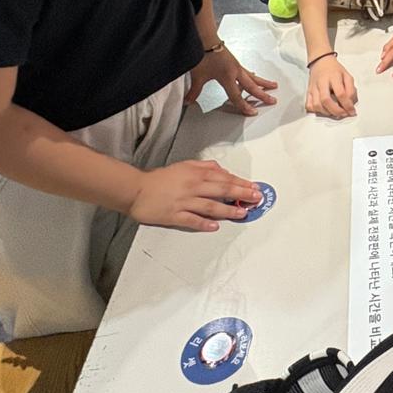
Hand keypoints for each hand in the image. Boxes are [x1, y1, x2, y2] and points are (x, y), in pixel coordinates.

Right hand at [127, 159, 259, 230]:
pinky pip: (191, 220)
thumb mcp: (185, 165)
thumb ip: (205, 167)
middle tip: (255, 199)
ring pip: (211, 206)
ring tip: (242, 214)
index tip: (254, 187)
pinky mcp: (174, 216)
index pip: (224, 178)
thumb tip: (222, 170)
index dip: (241, 183)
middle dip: (241, 195)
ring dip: (228, 211)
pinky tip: (215, 226)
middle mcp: (192, 187)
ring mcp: (184, 202)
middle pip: (222, 191)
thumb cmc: (160, 178)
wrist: (136, 189)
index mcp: (196, 174)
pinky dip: (204, 224)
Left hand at [187, 44, 278, 115]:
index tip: (252, 112)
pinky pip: (247, 72)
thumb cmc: (203, 54)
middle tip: (273, 100)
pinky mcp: (234, 62)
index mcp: (227, 77)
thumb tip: (188, 101)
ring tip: (273, 86)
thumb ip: (194, 91)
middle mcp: (235, 71)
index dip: (244, 106)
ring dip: (263, 83)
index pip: (237, 96)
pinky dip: (252, 76)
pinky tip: (254, 76)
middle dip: (262, 95)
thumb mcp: (198, 76)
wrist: (205, 38)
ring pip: (253, 77)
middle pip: (251, 86)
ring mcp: (236, 66)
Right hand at [306, 54, 357, 118]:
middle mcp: (322, 82)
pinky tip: (324, 109)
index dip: (347, 105)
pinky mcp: (308, 92)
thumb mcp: (347, 75)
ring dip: (327, 113)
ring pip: (317, 105)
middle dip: (336, 111)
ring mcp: (313, 88)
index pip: (340, 93)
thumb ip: (351, 89)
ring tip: (335, 113)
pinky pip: (309, 105)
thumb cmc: (334, 70)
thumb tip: (351, 103)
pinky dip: (316, 111)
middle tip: (344, 114)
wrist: (321, 62)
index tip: (352, 111)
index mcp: (333, 76)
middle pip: (326, 100)